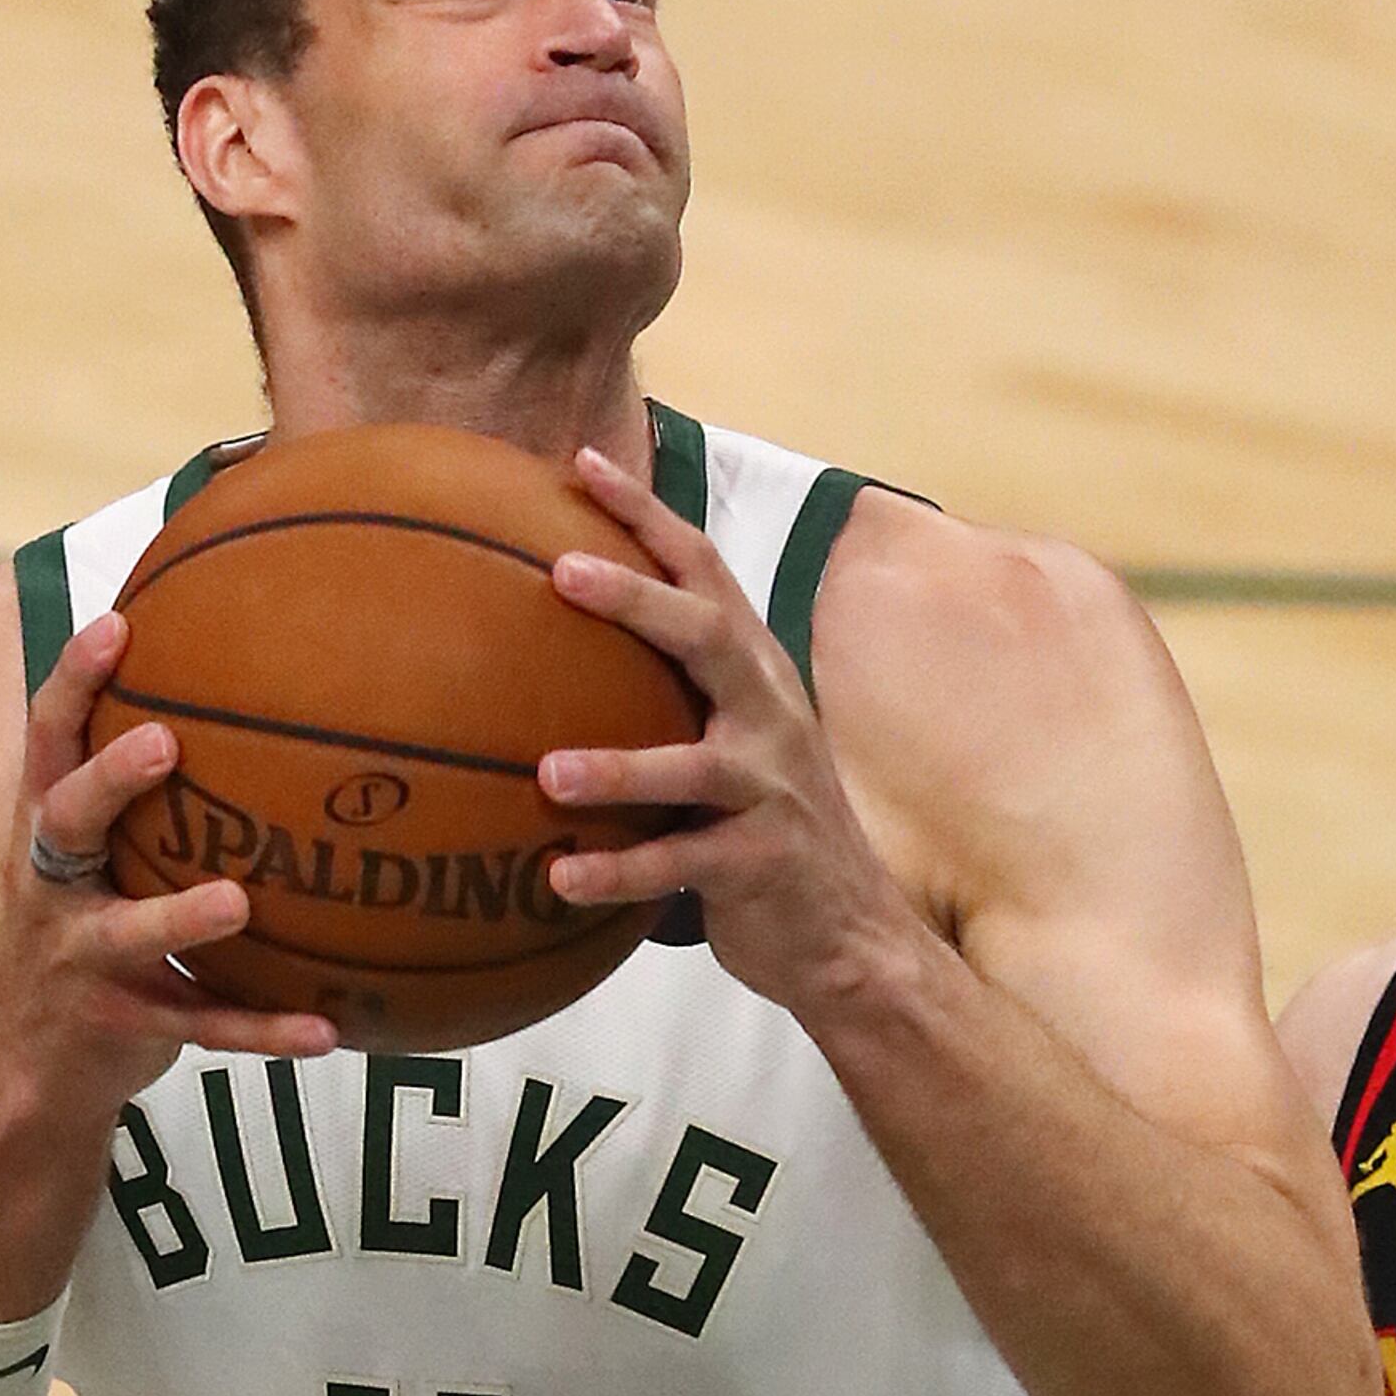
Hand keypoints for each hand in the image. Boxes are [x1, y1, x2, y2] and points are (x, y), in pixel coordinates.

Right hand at [0, 611, 335, 1108]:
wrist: (20, 1068)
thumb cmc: (76, 931)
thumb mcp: (86, 858)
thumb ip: (133, 792)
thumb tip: (243, 694)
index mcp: (47, 833)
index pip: (48, 739)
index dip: (75, 681)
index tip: (116, 623)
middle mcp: (52, 888)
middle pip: (67, 821)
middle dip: (110, 780)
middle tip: (166, 742)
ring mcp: (81, 960)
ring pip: (128, 935)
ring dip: (179, 919)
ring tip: (236, 900)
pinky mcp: (123, 1026)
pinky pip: (200, 1025)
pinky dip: (263, 1029)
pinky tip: (326, 1029)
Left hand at [538, 443, 928, 1023]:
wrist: (850, 930)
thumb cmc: (764, 823)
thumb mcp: (728, 740)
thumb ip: (666, 691)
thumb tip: (545, 645)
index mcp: (754, 671)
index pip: (703, 571)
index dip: (646, 515)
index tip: (579, 464)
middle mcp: (769, 715)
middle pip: (708, 637)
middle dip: (637, 600)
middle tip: (561, 572)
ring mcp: (771, 788)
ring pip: (692, 766)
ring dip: (619, 768)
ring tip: (547, 774)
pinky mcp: (762, 863)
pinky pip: (682, 866)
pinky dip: (618, 871)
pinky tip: (557, 878)